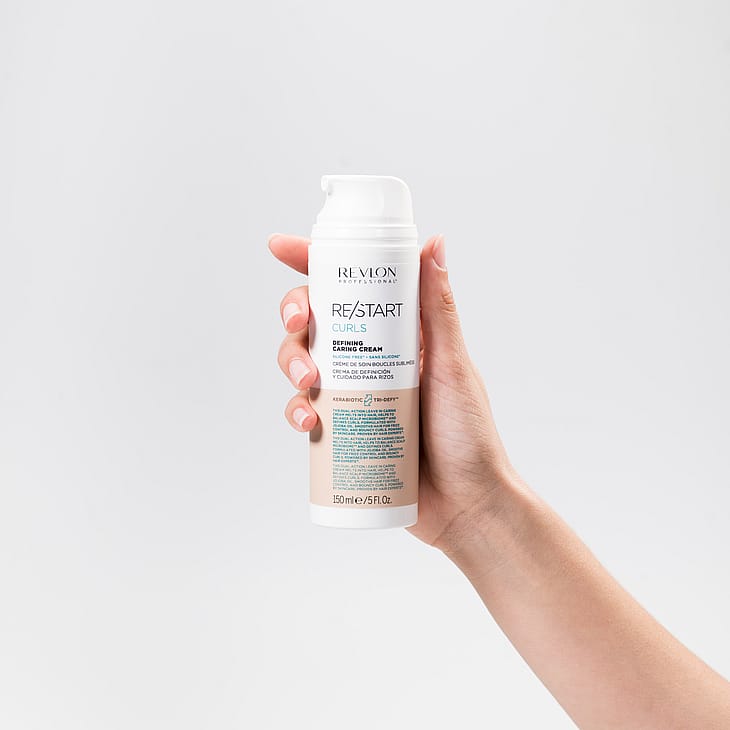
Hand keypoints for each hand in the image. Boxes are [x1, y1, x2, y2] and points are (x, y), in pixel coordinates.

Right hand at [270, 233, 515, 549]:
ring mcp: (354, 394)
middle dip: (295, 316)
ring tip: (307, 382)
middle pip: (317, 322)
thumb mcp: (452, 366)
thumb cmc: (469, 435)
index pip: (353, 287)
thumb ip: (439, 309)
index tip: (281, 249)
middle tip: (300, 325)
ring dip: (291, 363)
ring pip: (303, 363)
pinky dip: (296, 411)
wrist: (465, 505)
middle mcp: (371, 359)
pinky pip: (304, 411)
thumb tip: (433, 242)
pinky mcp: (342, 430)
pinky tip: (307, 422)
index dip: (313, 264)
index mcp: (398, 334)